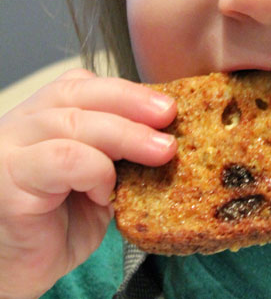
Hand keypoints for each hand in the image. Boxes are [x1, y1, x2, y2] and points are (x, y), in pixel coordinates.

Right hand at [0, 69, 176, 297]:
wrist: (18, 272)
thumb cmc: (60, 222)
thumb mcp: (100, 176)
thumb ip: (120, 150)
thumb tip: (169, 132)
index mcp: (44, 115)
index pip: (84, 84)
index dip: (129, 91)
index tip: (169, 105)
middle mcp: (22, 124)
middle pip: (78, 94)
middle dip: (132, 102)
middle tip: (170, 116)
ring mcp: (11, 149)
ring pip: (73, 122)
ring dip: (127, 135)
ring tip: (163, 150)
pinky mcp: (9, 179)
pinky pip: (64, 160)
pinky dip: (96, 171)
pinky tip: (107, 193)